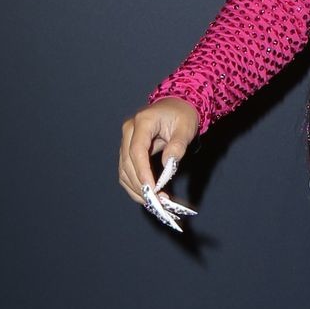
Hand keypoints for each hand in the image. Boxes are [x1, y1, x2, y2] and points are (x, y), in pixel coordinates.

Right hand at [119, 97, 199, 232]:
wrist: (177, 106)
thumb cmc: (182, 115)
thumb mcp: (186, 128)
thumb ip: (177, 146)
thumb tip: (168, 166)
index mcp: (143, 122)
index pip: (137, 151)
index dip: (142, 172)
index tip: (152, 189)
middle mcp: (129, 130)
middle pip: (127, 163)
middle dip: (140, 185)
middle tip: (157, 201)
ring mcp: (126, 140)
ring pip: (123, 170)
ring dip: (136, 188)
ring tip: (153, 202)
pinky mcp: (128, 149)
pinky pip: (126, 170)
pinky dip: (134, 185)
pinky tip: (147, 195)